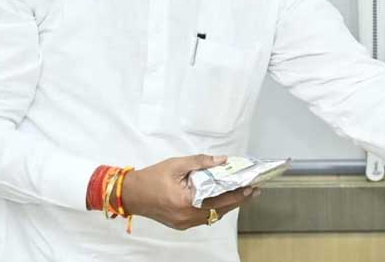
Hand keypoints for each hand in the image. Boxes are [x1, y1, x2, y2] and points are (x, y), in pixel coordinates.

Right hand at [121, 154, 258, 229]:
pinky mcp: (181, 224)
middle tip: (253, 191)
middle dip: (238, 200)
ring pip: (213, 216)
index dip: (238, 193)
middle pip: (220, 210)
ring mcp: (184, 223)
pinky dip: (215, 209)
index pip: (220, 199)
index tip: (251, 187)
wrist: (131, 194)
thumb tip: (223, 160)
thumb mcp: (176, 164)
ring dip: (228, 205)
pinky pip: (204, 218)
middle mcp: (187, 216)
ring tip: (241, 194)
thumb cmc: (151, 178)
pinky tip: (222, 201)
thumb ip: (201, 162)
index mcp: (187, 202)